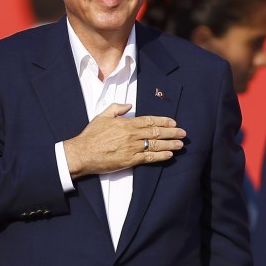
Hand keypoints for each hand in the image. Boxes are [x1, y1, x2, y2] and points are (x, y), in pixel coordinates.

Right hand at [63, 103, 185, 177]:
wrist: (82, 153)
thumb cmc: (91, 135)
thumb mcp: (102, 116)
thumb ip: (116, 108)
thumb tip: (129, 105)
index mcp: (126, 123)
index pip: (149, 120)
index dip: (163, 121)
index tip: (173, 122)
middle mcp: (132, 135)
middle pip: (156, 132)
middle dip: (171, 132)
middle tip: (183, 133)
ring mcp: (132, 148)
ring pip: (155, 145)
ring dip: (170, 144)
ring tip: (180, 144)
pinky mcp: (130, 160)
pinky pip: (149, 158)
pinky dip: (160, 156)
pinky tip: (169, 155)